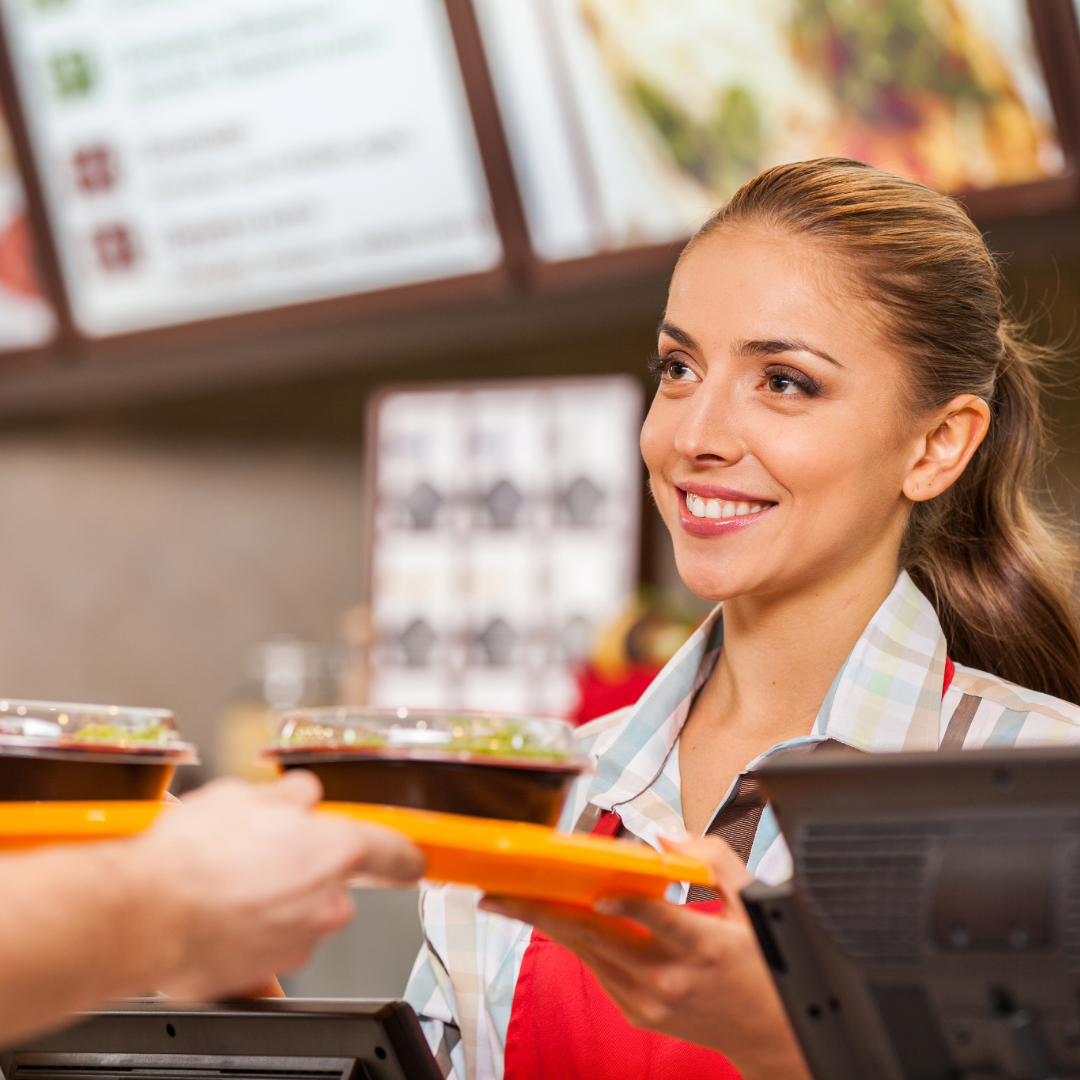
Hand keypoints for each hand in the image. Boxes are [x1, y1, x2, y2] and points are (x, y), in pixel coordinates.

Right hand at [134, 772, 424, 999]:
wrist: (142, 913)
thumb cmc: (192, 854)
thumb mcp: (243, 795)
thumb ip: (289, 796)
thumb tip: (300, 797)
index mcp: (335, 850)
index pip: (394, 852)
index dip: (404, 853)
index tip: (411, 858)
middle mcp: (326, 902)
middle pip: (333, 883)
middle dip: (303, 868)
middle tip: (258, 852)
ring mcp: (297, 943)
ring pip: (298, 915)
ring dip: (273, 901)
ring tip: (226, 881)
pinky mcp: (263, 974)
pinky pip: (266, 948)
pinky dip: (248, 935)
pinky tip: (219, 917)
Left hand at [479, 836, 809, 1079]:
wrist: (773, 1035)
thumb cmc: (764, 966)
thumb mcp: (755, 906)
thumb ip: (713, 862)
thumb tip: (666, 838)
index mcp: (702, 947)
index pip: (654, 918)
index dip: (623, 902)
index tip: (595, 885)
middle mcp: (670, 978)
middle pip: (597, 937)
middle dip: (542, 911)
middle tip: (500, 892)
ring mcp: (650, 1000)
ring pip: (587, 953)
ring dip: (546, 924)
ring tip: (509, 900)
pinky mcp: (638, 1011)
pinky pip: (598, 968)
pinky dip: (576, 940)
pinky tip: (554, 918)